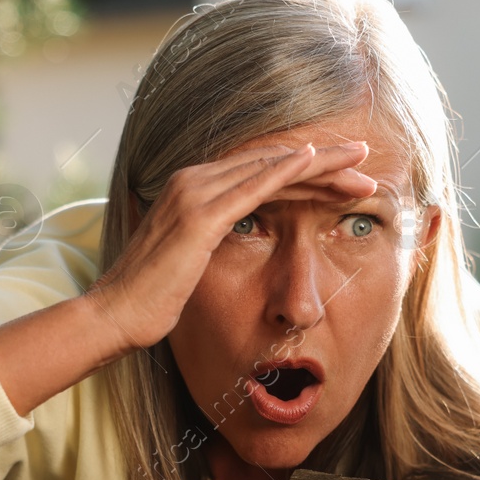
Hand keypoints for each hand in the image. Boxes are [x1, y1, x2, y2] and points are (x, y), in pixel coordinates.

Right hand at [82, 139, 377, 356]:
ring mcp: (194, 194)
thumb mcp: (187, 266)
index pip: (261, 174)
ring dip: (320, 164)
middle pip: (272, 163)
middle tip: (366, 162)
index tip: (344, 179)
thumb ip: (210, 248)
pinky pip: (254, 186)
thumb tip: (236, 254)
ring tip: (361, 163)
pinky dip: (288, 171)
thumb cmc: (149, 302)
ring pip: (271, 168)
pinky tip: (316, 163)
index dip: (306, 175)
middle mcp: (192, 181)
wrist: (114, 317)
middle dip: (324, 163)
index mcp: (191, 190)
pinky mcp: (200, 216)